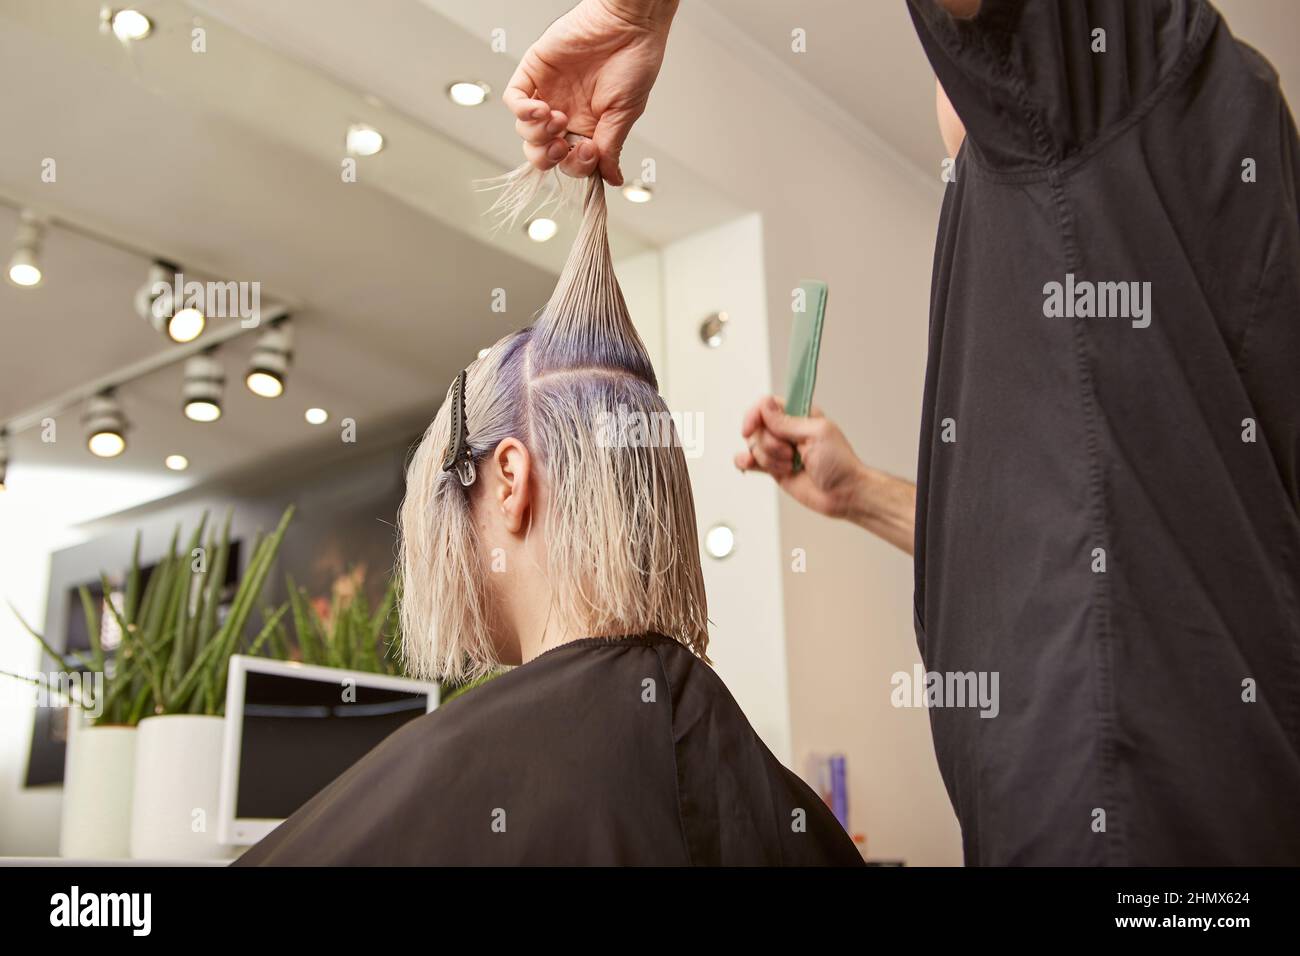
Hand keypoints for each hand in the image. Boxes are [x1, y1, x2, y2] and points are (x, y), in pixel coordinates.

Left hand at [504, 0, 677, 185]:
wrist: (628, 23)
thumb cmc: (634, 62)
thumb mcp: (625, 114)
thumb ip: (611, 147)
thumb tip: (612, 179)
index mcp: (588, 128)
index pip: (569, 161)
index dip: (574, 165)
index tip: (589, 152)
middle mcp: (566, 113)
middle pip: (541, 152)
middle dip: (548, 157)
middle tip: (563, 146)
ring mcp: (548, 94)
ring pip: (526, 132)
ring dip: (539, 134)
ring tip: (558, 118)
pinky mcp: (534, 72)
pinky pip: (515, 100)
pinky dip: (523, 112)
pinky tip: (542, 110)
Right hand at [735, 396, 866, 519]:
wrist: (843, 494)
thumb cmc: (839, 463)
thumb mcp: (817, 434)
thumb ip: (787, 421)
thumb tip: (765, 405)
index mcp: (799, 415)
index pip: (767, 405)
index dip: (756, 415)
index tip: (751, 427)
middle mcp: (786, 431)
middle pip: (757, 427)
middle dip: (769, 443)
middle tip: (789, 453)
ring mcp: (778, 450)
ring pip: (754, 446)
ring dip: (768, 458)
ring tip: (789, 466)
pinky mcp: (773, 468)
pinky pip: (748, 460)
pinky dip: (744, 461)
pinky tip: (748, 464)